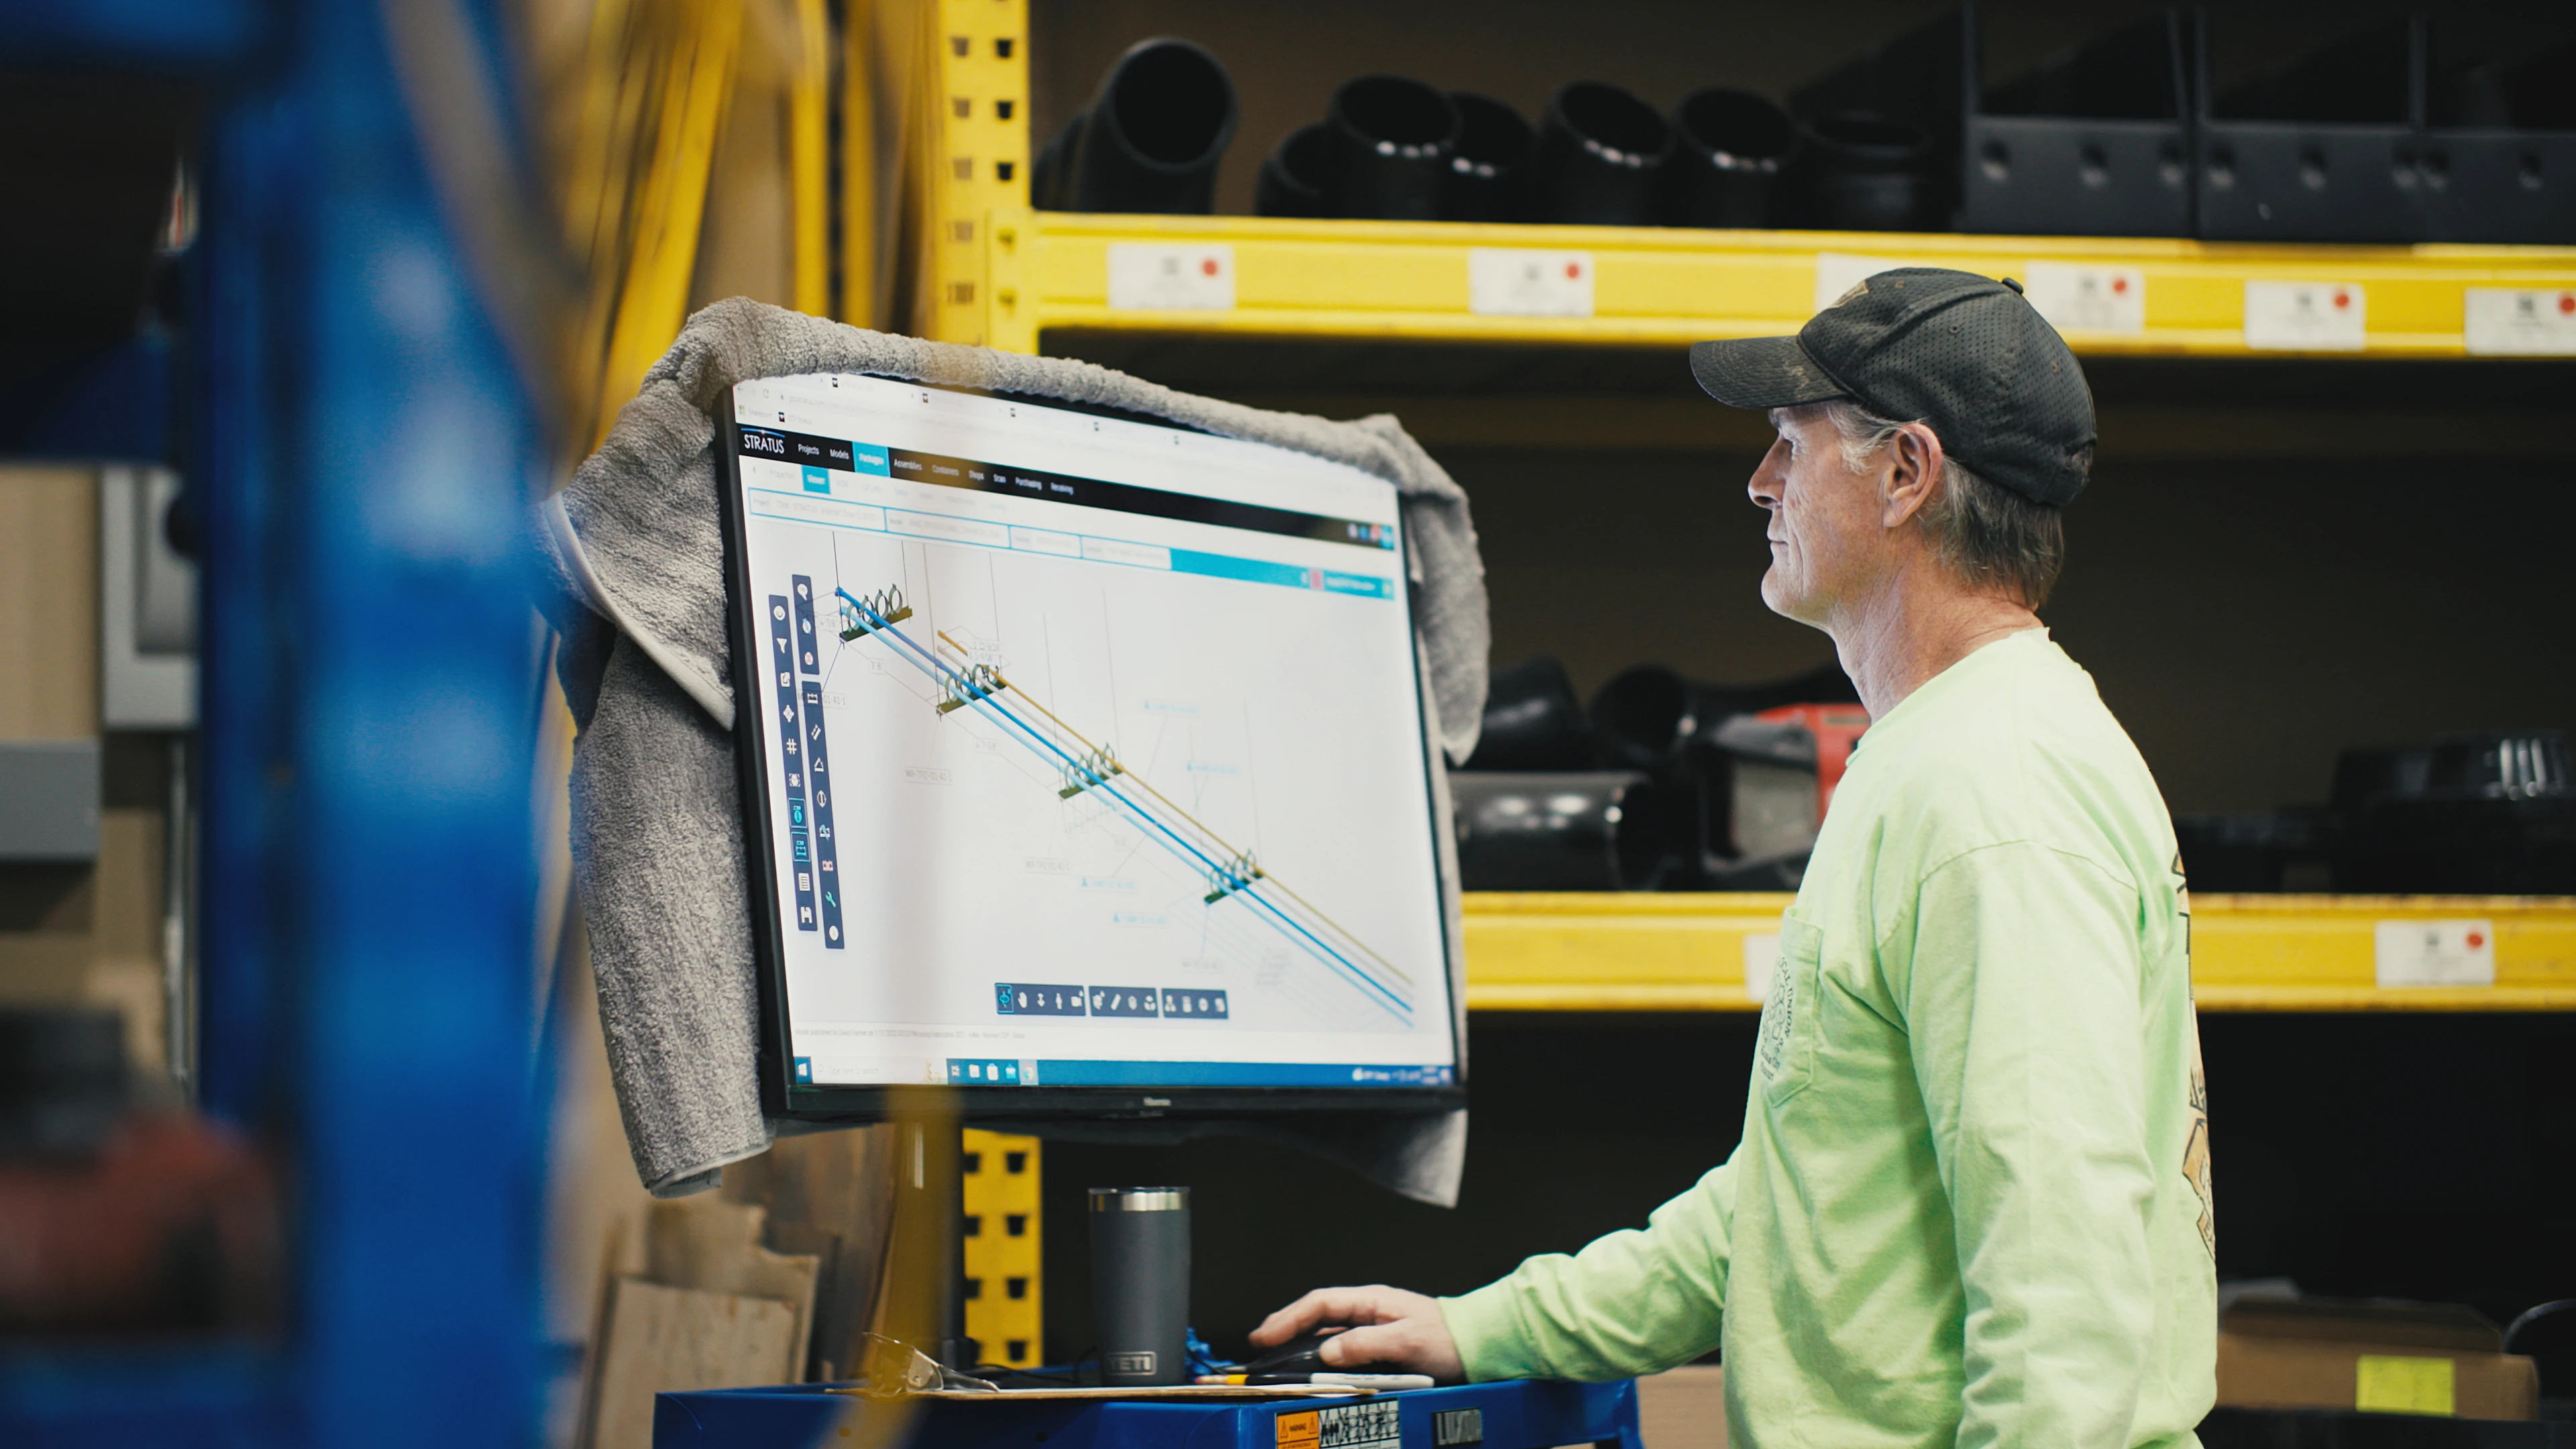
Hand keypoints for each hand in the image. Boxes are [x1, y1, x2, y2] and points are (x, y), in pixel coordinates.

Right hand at [1249, 1285, 1465, 1382]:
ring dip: (1300, 1339)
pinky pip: (1342, 1344)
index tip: (1267, 1335)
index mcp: (1372, 1300)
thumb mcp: (1407, 1342)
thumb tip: (1328, 1350)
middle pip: (1317, 1313)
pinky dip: (1320, 1351)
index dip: (1289, 1318)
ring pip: (1327, 1329)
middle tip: (1260, 1344)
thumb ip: (1366, 1344)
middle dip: (1285, 1326)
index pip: (1320, 1303)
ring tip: (1276, 1353)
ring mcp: (1373, 1325)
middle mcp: (1369, 1309)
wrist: (1478, 1344)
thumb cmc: (1449, 1338)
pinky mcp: (1379, 1343)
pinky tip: (1311, 1362)